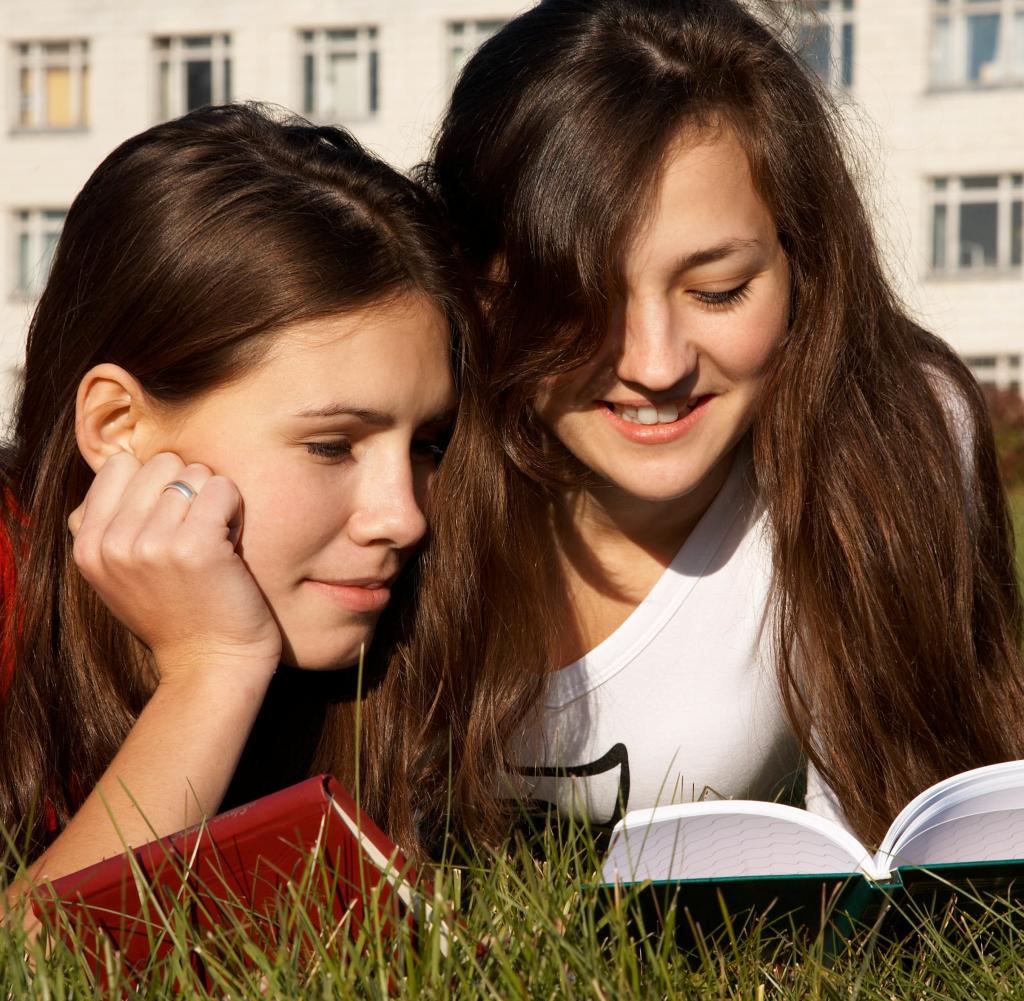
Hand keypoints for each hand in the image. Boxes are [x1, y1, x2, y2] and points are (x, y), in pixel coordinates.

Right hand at [70, 451, 281, 684]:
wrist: (211, 666)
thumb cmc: (178, 615)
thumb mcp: (119, 574)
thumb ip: (112, 524)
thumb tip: (126, 463)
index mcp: (89, 546)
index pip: (120, 465)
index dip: (155, 483)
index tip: (171, 519)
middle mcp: (114, 542)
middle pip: (161, 463)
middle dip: (188, 487)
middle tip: (199, 529)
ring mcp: (151, 544)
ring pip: (195, 472)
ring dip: (214, 500)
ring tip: (215, 540)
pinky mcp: (194, 546)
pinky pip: (222, 488)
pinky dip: (235, 507)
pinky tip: (233, 540)